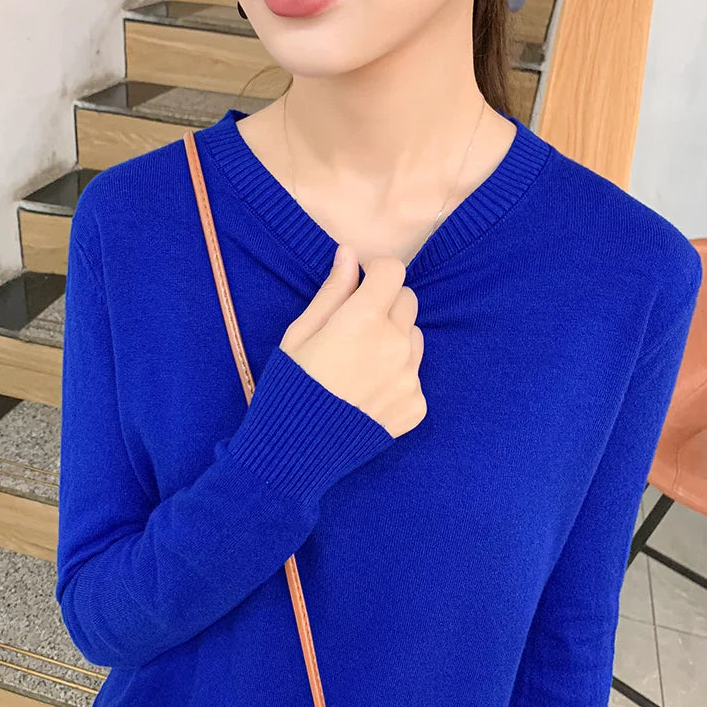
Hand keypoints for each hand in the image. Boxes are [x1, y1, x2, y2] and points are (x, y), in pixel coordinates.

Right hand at [279, 243, 426, 438]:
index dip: (376, 272)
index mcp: (363, 319)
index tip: (362, 284)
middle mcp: (395, 344)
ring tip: (361, 364)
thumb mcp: (300, 334)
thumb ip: (332, 292)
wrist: (296, 453)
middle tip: (355, 328)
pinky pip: (414, 376)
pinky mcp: (416, 406)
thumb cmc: (290, 386)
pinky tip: (367, 393)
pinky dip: (396, 377)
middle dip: (385, 304)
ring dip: (395, 339)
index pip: (393, 272)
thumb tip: (349, 254)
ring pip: (414, 337)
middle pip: (407, 301)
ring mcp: (409, 377)